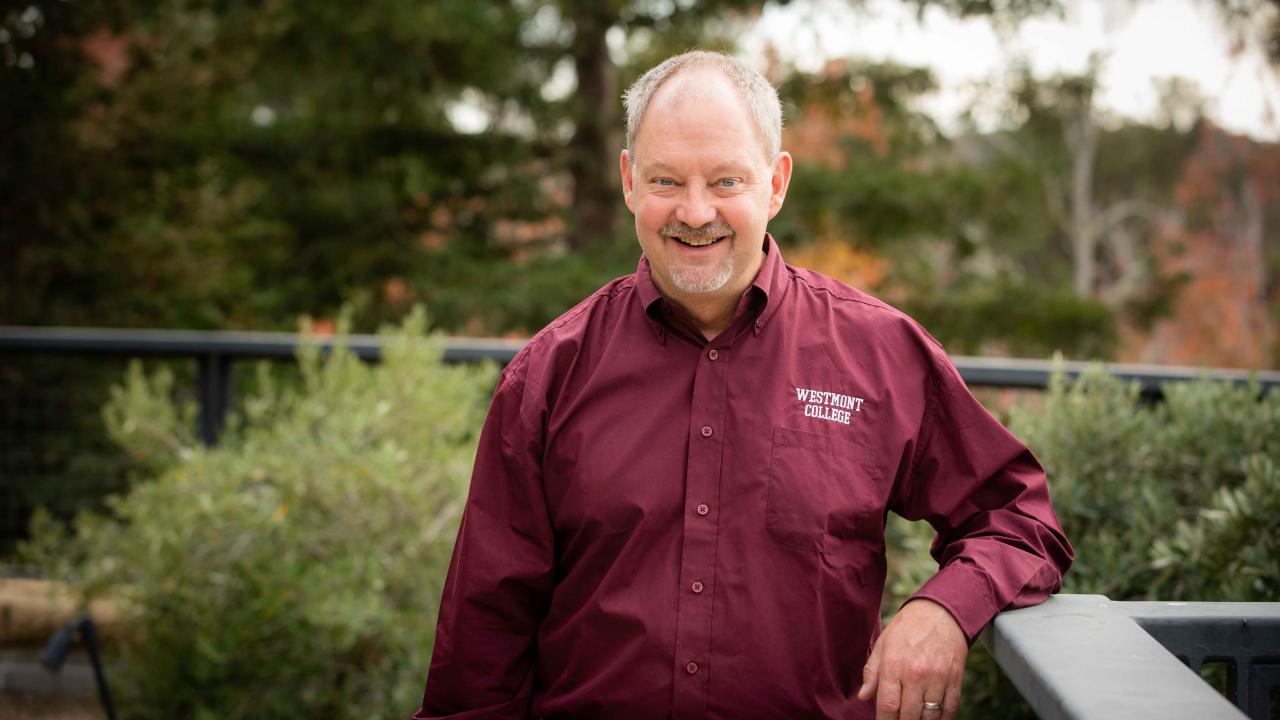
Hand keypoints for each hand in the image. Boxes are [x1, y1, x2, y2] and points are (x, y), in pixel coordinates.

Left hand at [856, 598, 966, 719]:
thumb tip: (863, 696)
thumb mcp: (883, 644)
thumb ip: (872, 672)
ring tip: (914, 718)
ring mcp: (938, 678)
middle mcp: (916, 675)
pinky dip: (942, 718)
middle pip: (909, 716)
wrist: (941, 612)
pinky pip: (950, 709)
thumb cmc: (907, 628)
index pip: (888, 706)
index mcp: (894, 666)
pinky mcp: (955, 679)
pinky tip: (933, 717)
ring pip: (930, 717)